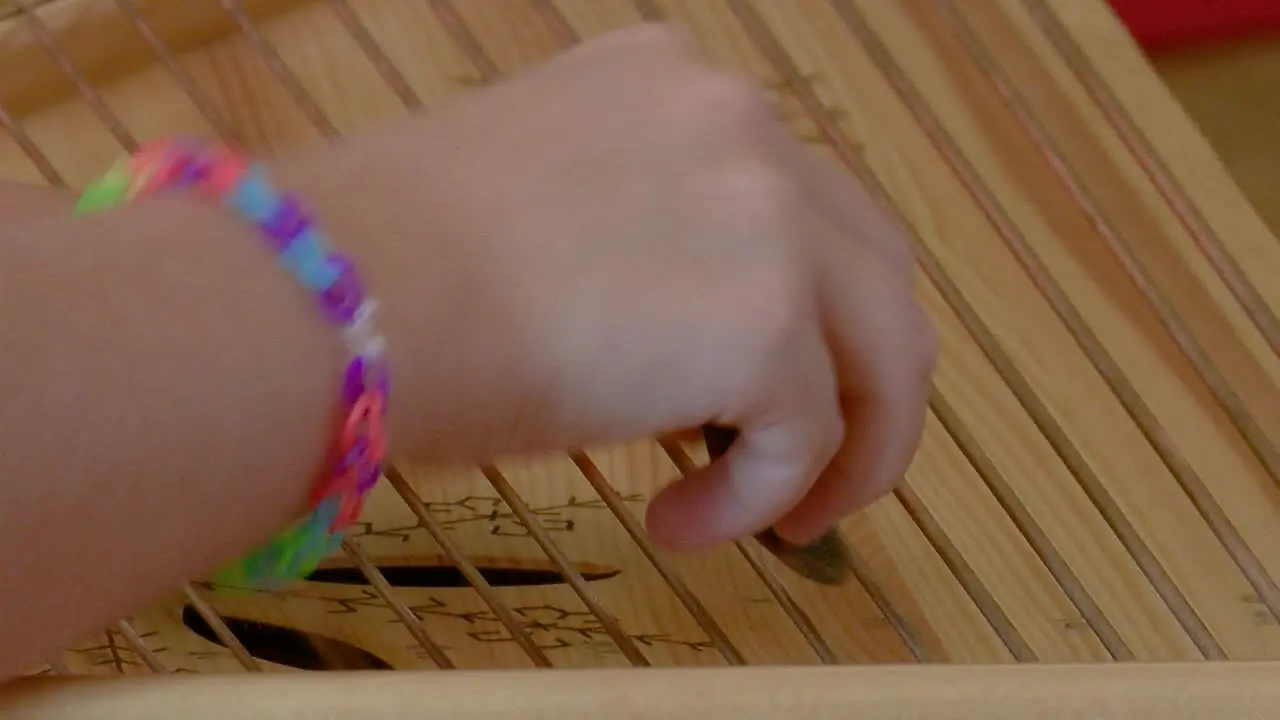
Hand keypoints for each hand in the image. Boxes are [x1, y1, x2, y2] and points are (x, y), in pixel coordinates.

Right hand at [284, 23, 935, 549]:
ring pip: (884, 352)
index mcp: (678, 86)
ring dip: (846, 453)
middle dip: (862, 383)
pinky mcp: (763, 316)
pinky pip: (807, 435)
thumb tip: (680, 344)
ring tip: (787, 522)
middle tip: (818, 468)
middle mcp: (742, 123)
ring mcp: (767, 211)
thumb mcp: (538, 206)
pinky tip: (680, 524)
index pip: (799, 203)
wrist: (333, 297)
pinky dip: (762, 496)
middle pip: (875, 270)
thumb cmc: (387, 265)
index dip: (807, 307)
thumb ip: (640, 239)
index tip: (766, 385)